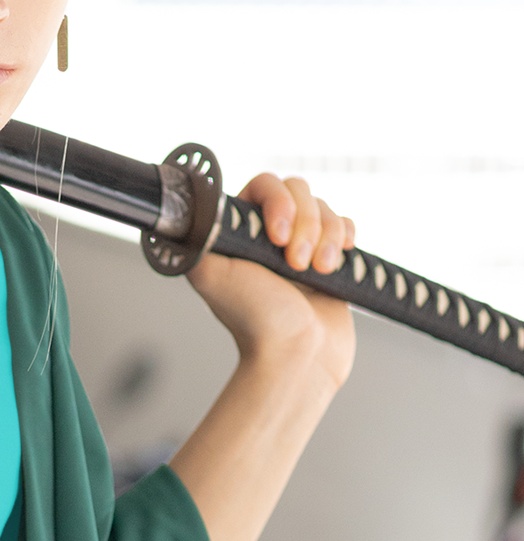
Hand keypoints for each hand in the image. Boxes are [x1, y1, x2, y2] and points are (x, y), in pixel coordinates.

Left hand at [185, 173, 356, 392]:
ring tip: (317, 272)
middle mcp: (266, 234)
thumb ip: (198, 236)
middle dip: (305, 223)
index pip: (262, 185)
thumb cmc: (255, 320)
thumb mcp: (211, 274)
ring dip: (326, 236)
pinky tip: (334, 263)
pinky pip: (344, 224)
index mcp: (237, 232)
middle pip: (298, 190)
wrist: (298, 355)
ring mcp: (299, 243)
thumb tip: (194, 208)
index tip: (276, 237)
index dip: (276, 202)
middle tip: (296, 264)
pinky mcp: (328, 256)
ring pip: (324, 207)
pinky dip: (344, 238)